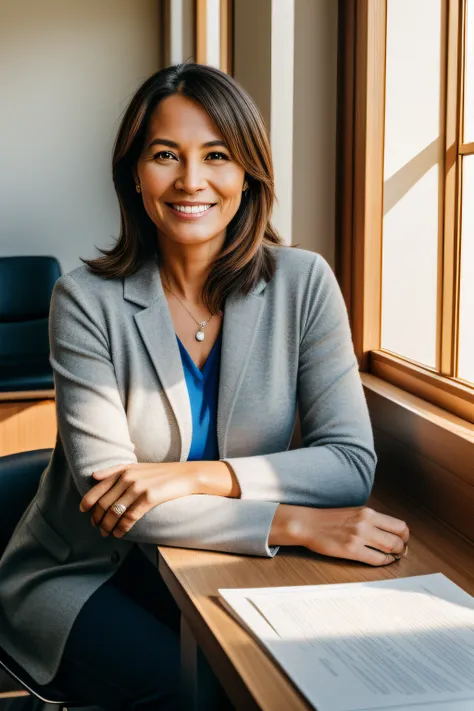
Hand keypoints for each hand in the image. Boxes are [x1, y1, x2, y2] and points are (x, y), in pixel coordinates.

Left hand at [79, 462, 198, 537]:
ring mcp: (138, 487)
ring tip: (106, 533)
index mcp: (123, 470)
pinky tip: (119, 534)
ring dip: (107, 526)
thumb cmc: (162, 473)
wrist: (186, 475)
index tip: (84, 511)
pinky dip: (121, 528)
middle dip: (97, 518)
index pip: (98, 487)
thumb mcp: (137, 467)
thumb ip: (115, 471)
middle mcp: (128, 477)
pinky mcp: (149, 497)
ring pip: (114, 512)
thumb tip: (93, 476)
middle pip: (104, 503)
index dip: (88, 501)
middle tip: (97, 527)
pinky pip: (129, 517)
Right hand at [270, 505, 408, 565]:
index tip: (403, 540)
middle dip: (403, 547)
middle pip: (399, 537)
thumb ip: (371, 520)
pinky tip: (381, 561)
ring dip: (396, 555)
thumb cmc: (329, 519)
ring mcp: (359, 536)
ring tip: (392, 557)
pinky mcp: (351, 550)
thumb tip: (388, 532)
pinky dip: (384, 562)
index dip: (405, 536)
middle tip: (400, 552)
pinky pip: (377, 559)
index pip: (398, 524)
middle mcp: (366, 522)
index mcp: (367, 512)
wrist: (308, 524)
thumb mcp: (353, 512)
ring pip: (391, 548)